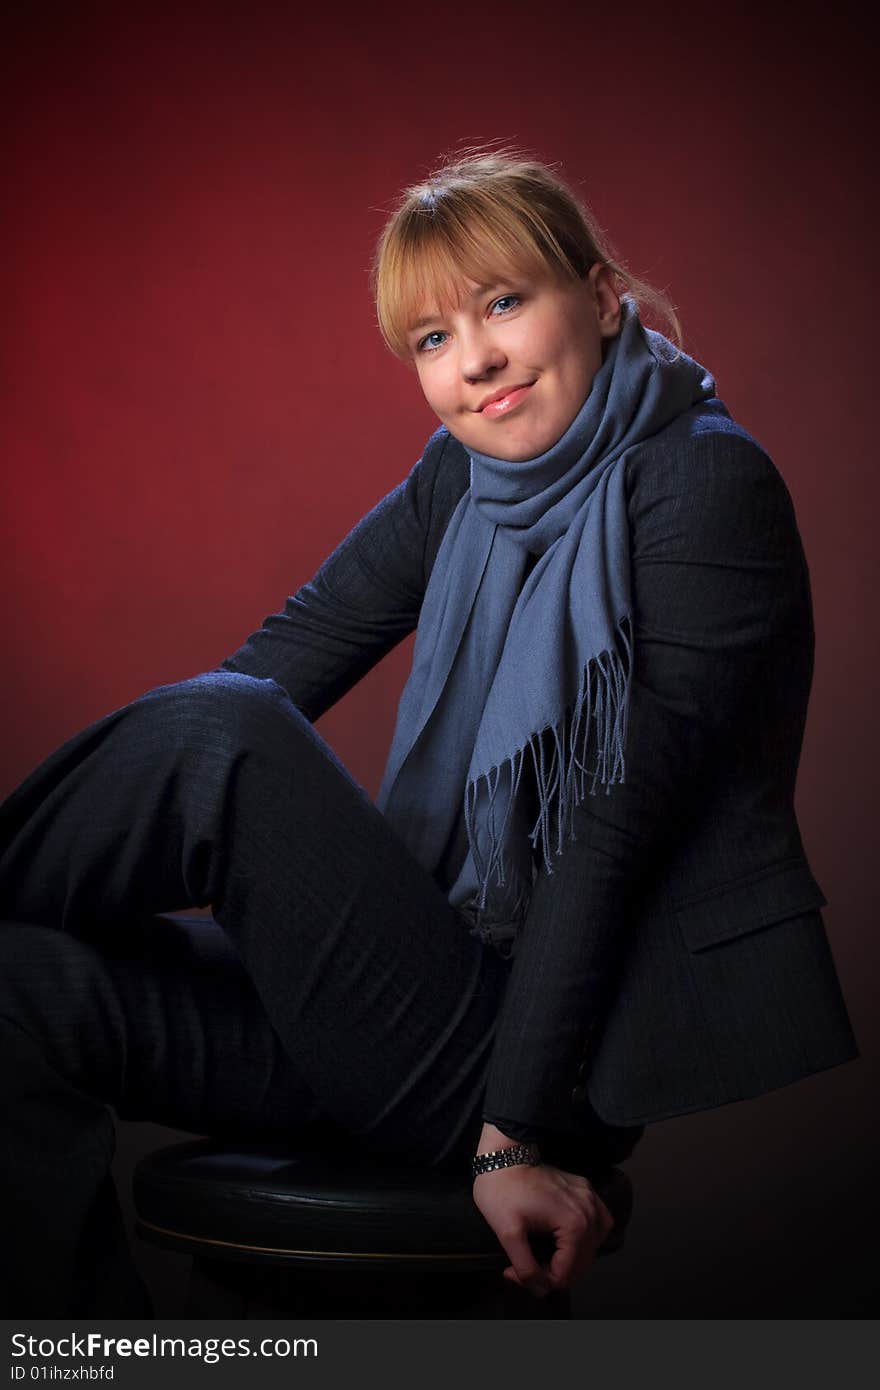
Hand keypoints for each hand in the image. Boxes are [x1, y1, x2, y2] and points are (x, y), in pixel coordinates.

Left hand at [472, 1155, 613, 1297]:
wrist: (502, 1155)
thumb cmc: (501, 1190)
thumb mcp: (508, 1234)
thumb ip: (526, 1268)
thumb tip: (540, 1289)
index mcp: (573, 1224)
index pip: (566, 1274)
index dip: (540, 1281)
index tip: (515, 1272)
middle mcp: (589, 1211)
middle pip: (583, 1263)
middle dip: (555, 1273)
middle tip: (527, 1269)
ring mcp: (590, 1198)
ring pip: (595, 1245)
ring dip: (574, 1259)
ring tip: (549, 1260)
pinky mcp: (585, 1188)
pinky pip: (599, 1221)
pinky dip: (589, 1237)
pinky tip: (572, 1240)